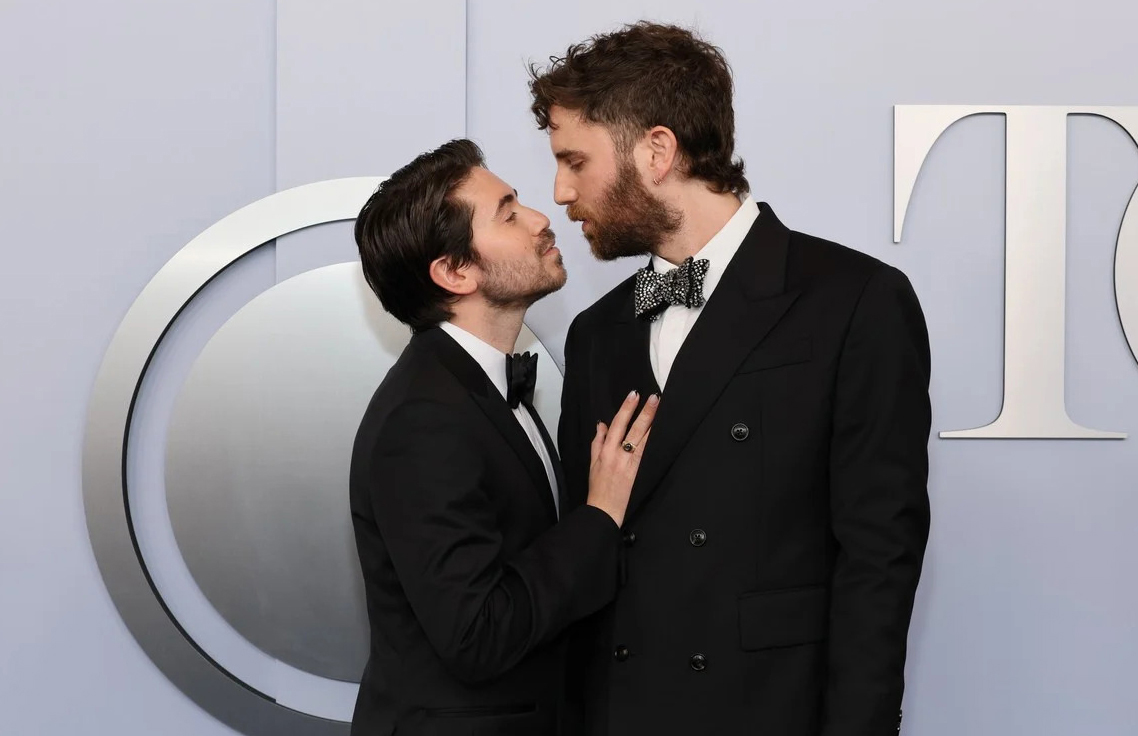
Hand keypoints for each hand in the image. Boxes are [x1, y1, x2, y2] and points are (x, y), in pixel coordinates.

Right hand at [586, 390, 658, 526]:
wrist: (604, 510)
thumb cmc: (598, 488)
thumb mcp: (592, 463)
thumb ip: (597, 442)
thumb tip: (601, 425)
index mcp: (605, 451)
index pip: (617, 424)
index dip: (626, 409)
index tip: (633, 396)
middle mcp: (618, 455)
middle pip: (633, 428)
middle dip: (644, 412)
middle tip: (654, 398)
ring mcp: (629, 464)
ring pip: (643, 439)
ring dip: (653, 424)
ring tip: (661, 411)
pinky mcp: (638, 472)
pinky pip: (648, 453)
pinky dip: (654, 442)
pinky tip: (661, 433)